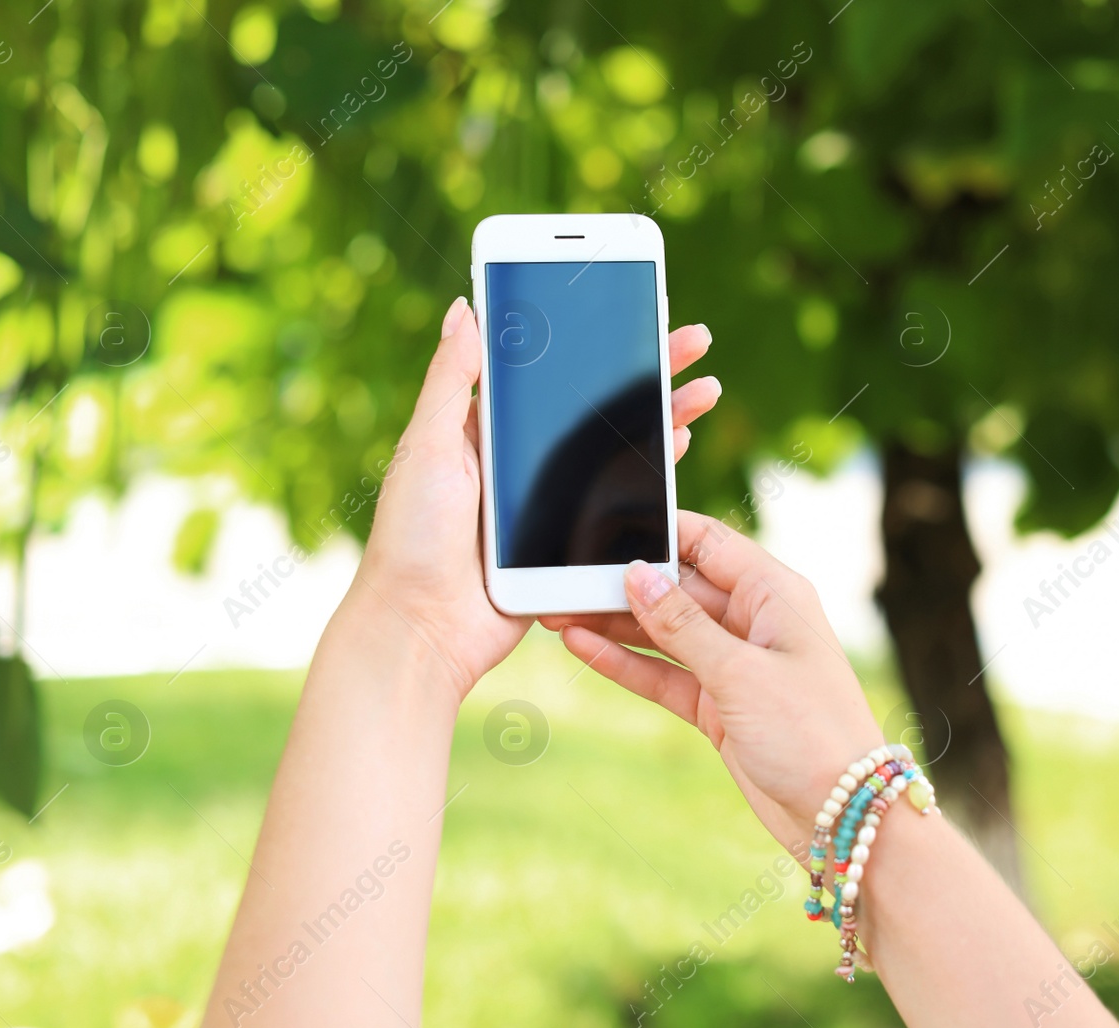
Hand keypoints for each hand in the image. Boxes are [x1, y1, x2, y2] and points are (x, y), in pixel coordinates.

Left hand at [353, 299, 721, 699]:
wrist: (424, 629)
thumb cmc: (412, 538)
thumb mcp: (426, 446)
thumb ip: (450, 380)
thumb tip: (464, 308)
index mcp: (485, 431)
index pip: (550, 372)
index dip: (592, 339)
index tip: (632, 307)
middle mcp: (523, 461)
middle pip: (596, 404)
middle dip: (648, 370)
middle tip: (694, 338)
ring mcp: (551, 502)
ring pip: (618, 447)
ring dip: (664, 414)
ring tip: (706, 388)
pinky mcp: (570, 543)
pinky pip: (621, 502)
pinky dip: (653, 470)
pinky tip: (681, 444)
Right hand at [544, 512, 884, 849]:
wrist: (841, 812)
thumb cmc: (811, 732)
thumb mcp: (740, 672)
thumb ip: (682, 626)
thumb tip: (637, 576)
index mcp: (774, 594)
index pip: (709, 543)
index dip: (660, 532)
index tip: (605, 526)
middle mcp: (754, 622)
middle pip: (679, 588)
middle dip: (624, 584)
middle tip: (564, 581)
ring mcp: (735, 665)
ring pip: (665, 633)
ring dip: (616, 624)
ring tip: (558, 612)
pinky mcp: (719, 706)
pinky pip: (664, 674)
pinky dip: (626, 663)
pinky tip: (584, 647)